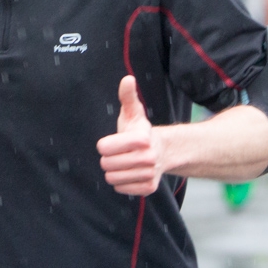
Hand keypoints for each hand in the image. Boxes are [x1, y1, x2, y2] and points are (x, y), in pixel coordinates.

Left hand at [97, 76, 164, 195]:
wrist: (162, 151)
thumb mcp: (132, 113)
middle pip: (107, 164)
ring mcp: (149, 174)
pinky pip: (120, 188)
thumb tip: (128, 79)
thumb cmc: (139, 131)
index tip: (112, 142)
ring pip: (112, 178)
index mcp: (141, 138)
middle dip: (108, 159)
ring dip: (114, 171)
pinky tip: (129, 173)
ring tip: (123, 163)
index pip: (104, 148)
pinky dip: (121, 182)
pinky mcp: (149, 187)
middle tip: (118, 153)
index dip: (104, 145)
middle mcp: (148, 157)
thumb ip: (127, 96)